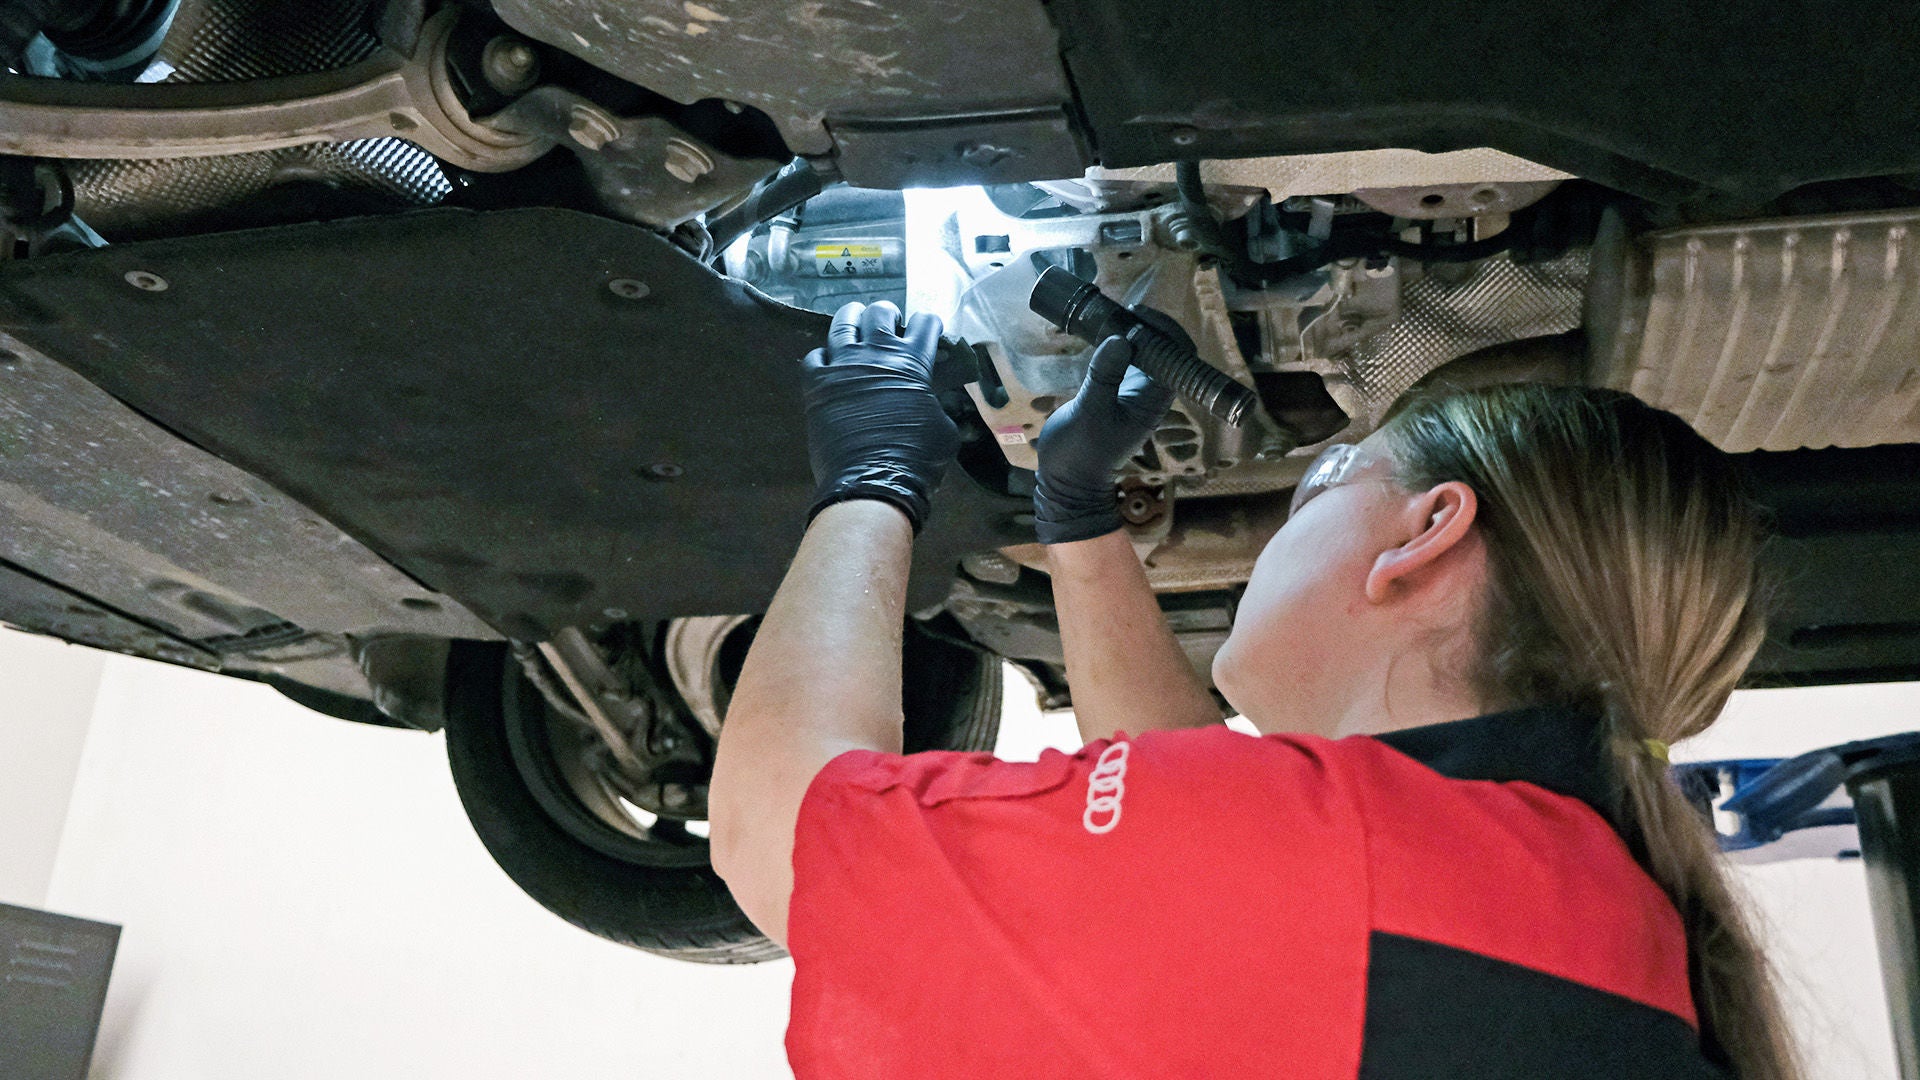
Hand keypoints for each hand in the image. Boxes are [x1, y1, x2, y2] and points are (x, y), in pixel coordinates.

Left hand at [801, 300, 958, 533]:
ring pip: (843, 323)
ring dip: (852, 318)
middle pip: (880, 312)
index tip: (928, 327)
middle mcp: (876, 354)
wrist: (871, 482)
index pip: (924, 324)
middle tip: (888, 324)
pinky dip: (823, 356)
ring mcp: (842, 365)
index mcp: (912, 362)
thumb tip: (935, 405)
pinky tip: (828, 362)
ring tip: (855, 322)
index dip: (928, 322)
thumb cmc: (916, 459)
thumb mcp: (944, 430)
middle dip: (887, 313)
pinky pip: (814, 355)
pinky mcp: (816, 383)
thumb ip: (939, 406)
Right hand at [1031, 310, 1182, 543]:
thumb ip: (1105, 376)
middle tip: (1121, 311)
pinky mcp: (1116, 393)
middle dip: (1148, 326)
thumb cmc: (1081, 452)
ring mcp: (1134, 393)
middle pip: (1164, 351)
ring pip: (1144, 354)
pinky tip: (1100, 333)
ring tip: (1109, 316)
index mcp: (1153, 400)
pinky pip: (1126, 362)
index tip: (1137, 314)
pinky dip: (1118, 344)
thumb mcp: (1090, 412)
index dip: (1165, 330)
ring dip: (1132, 333)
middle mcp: (1150, 394)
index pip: (1177, 357)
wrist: (1068, 481)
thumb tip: (1120, 339)